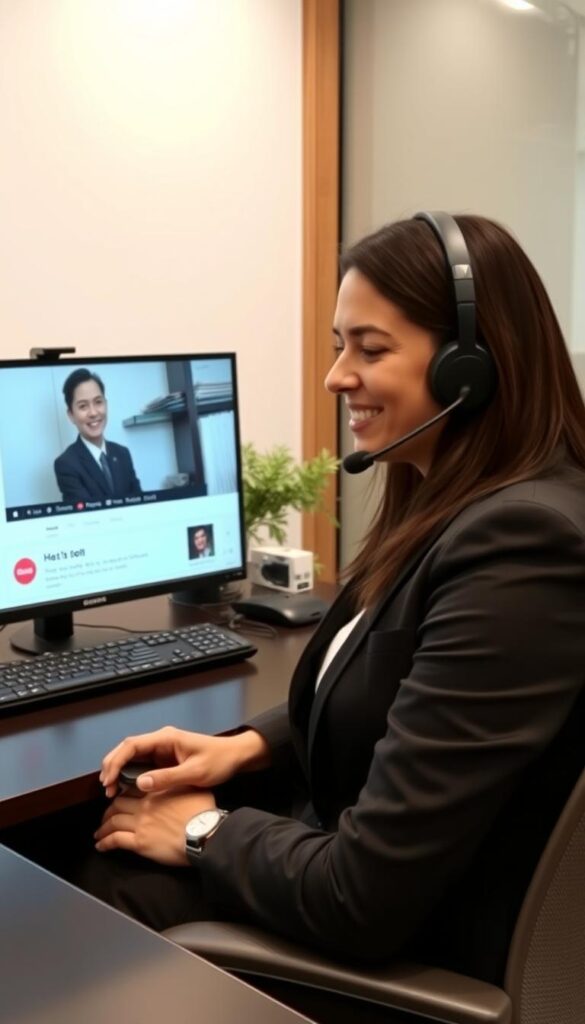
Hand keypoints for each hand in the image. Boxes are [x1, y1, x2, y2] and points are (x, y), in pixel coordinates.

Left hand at [94, 788, 216, 864]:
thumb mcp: (193, 788)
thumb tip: (178, 781)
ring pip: (113, 821)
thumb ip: (179, 783)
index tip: (120, 798)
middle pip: (118, 804)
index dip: (123, 793)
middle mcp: (144, 805)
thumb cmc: (202, 811)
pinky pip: (116, 840)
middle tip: (107, 816)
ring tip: (99, 832)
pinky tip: (100, 846)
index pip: (132, 789)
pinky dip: (105, 842)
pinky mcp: (139, 842)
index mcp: (156, 790)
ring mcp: (140, 823)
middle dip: (109, 810)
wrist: (203, 833)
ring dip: (103, 826)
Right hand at [99, 725, 269, 796]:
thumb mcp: (195, 772)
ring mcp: (162, 749)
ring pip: (132, 757)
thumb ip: (168, 777)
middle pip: (127, 749)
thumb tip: (139, 784)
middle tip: (106, 788)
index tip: (108, 779)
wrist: (235, 757)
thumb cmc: (219, 761)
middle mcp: (161, 741)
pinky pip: (141, 764)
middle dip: (112, 766)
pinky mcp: (164, 759)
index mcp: (166, 738)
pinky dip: (129, 775)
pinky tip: (124, 788)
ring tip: (111, 791)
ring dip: (119, 771)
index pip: (132, 745)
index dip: (116, 761)